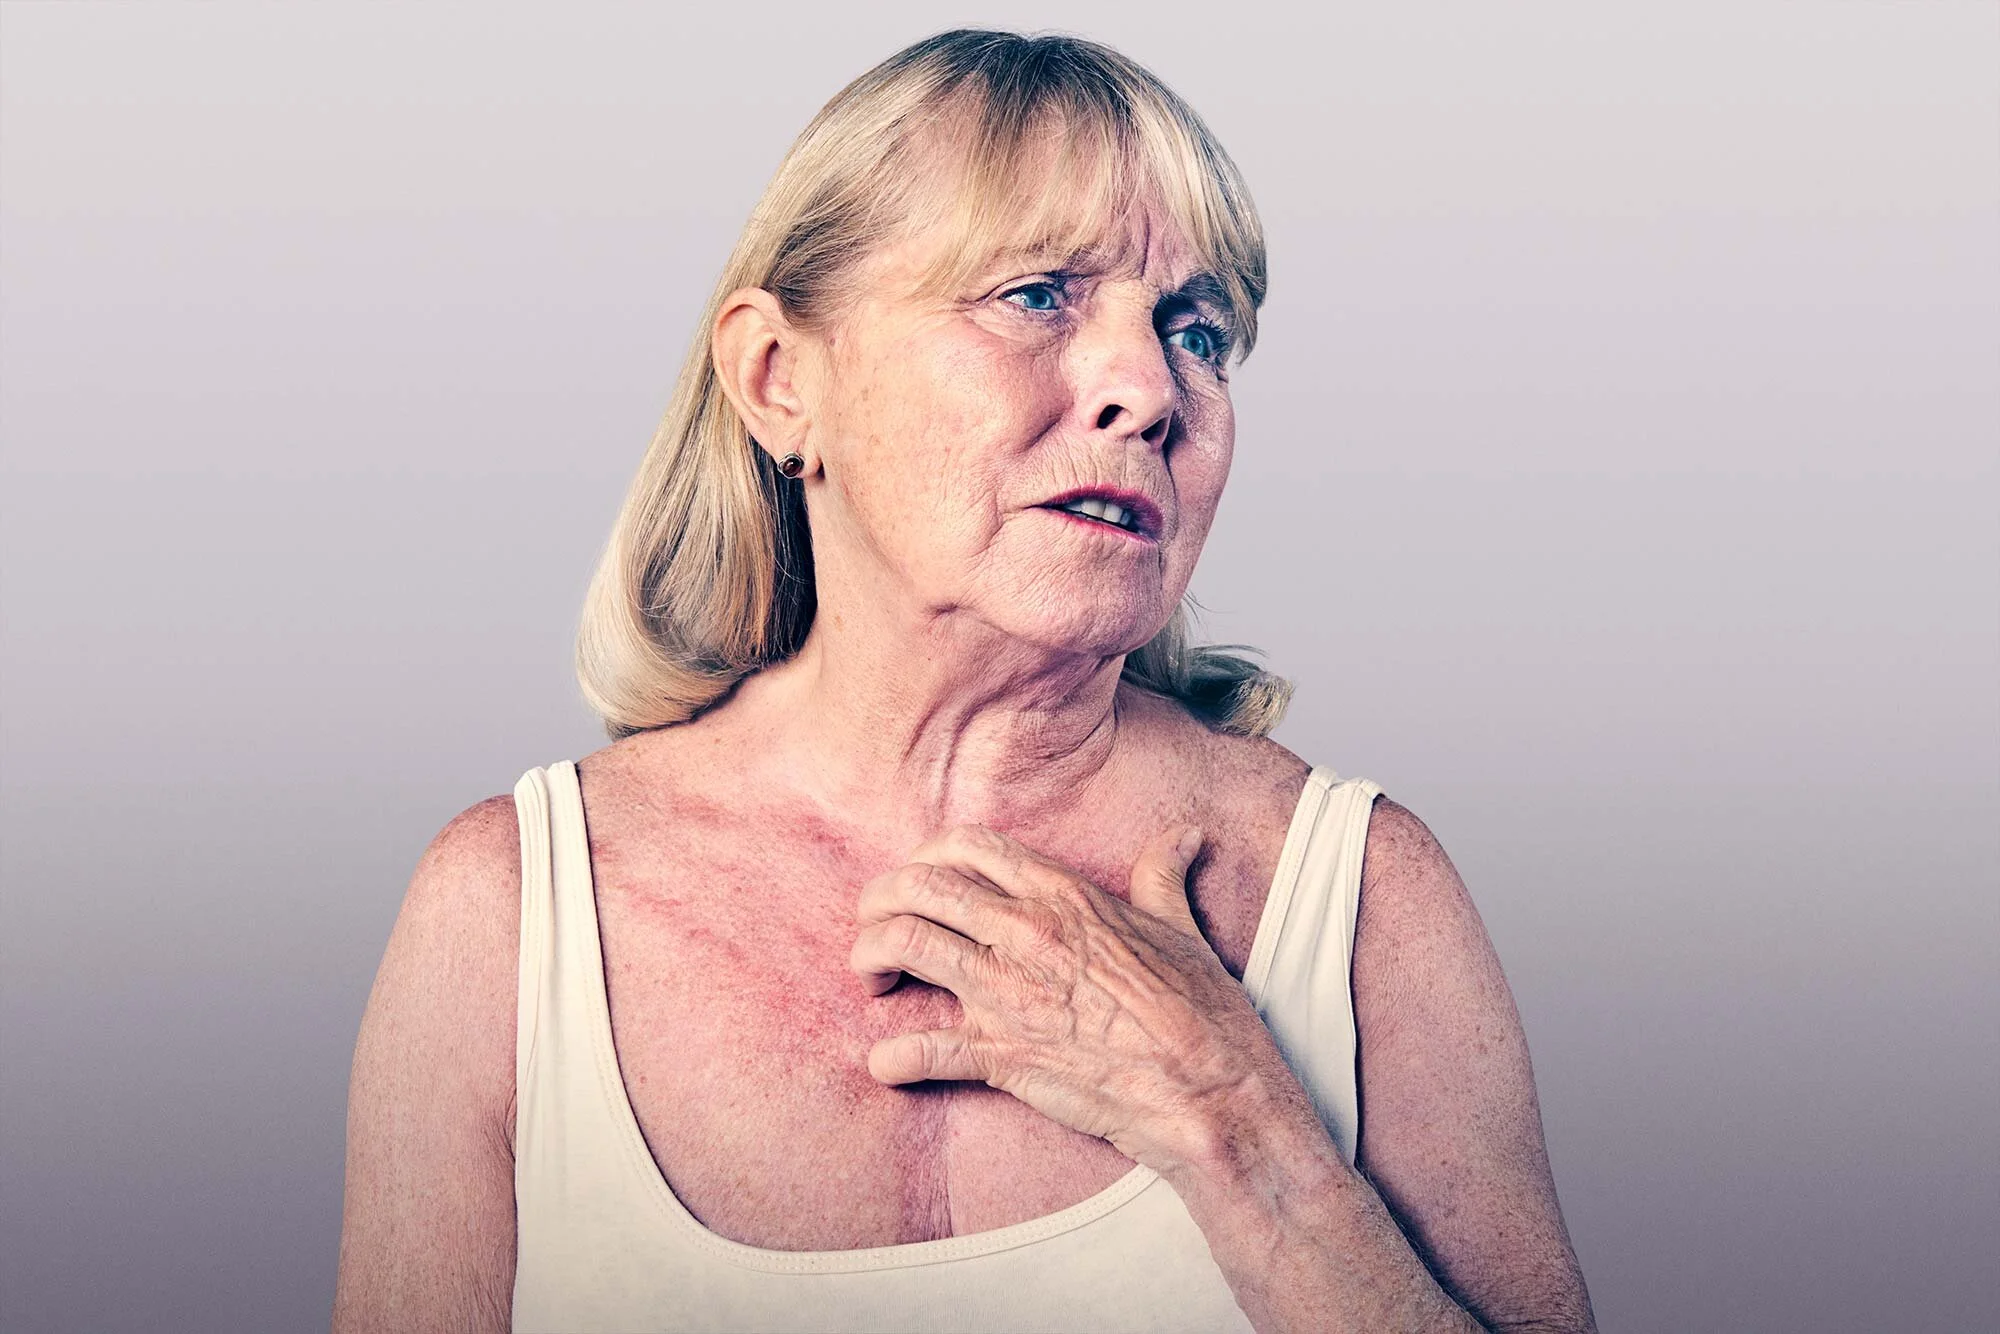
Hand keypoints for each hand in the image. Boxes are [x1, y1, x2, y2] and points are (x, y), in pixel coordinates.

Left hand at [848, 822, 1284, 1174]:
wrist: (1211, 1091)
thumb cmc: (1202, 1011)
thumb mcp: (1180, 929)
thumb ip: (1163, 876)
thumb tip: (1184, 836)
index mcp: (1063, 895)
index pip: (967, 847)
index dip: (928, 857)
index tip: (920, 881)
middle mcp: (1026, 932)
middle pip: (918, 886)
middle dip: (880, 900)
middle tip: (876, 926)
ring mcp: (1009, 993)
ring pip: (905, 945)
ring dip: (870, 955)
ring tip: (872, 979)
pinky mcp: (1003, 1056)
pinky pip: (922, 1051)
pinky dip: (890, 1058)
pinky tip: (885, 1062)